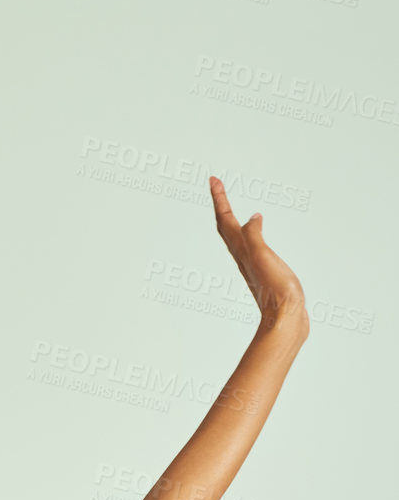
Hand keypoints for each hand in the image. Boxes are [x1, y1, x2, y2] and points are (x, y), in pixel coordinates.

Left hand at [208, 178, 307, 331]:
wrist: (285, 320)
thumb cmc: (276, 290)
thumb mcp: (263, 257)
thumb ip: (254, 236)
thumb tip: (252, 217)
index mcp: (242, 250)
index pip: (226, 220)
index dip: (219, 199)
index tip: (213, 179)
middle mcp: (243, 256)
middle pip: (225, 226)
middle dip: (221, 205)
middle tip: (217, 185)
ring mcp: (252, 265)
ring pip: (235, 237)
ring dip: (229, 219)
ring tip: (227, 208)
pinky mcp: (263, 271)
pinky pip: (249, 246)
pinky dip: (247, 233)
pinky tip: (255, 234)